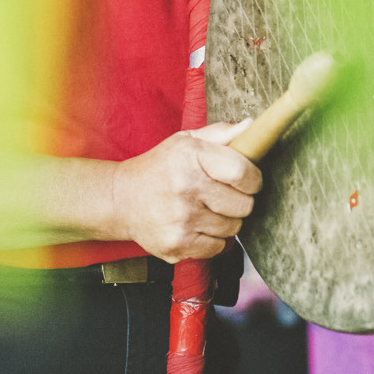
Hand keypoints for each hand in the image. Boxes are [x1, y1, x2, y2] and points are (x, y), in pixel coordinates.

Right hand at [111, 120, 262, 261]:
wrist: (120, 199)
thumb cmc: (160, 168)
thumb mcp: (185, 141)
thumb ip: (220, 134)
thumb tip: (251, 126)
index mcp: (191, 156)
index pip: (242, 173)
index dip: (252, 179)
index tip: (247, 181)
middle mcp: (185, 187)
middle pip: (244, 205)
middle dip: (239, 201)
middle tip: (220, 196)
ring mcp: (181, 219)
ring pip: (233, 228)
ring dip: (225, 221)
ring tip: (205, 210)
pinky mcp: (177, 244)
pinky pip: (218, 247)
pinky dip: (213, 240)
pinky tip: (197, 226)